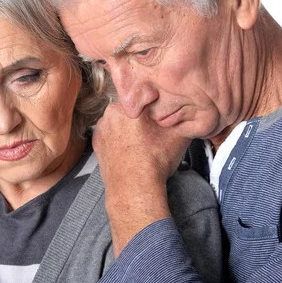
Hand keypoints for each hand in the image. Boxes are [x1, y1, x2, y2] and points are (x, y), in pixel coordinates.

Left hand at [93, 103, 190, 254]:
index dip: (156, 104)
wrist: (134, 188)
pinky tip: (130, 149)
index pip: (145, 94)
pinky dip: (118, 138)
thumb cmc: (155, 161)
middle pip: (131, 107)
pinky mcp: (96, 141)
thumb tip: (186, 109)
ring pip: (119, 119)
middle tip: (152, 131)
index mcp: (129, 104)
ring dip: (128, 126)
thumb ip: (180, 116)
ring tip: (141, 143)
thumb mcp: (178, 135)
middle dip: (141, 116)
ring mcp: (101, 126)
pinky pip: (110, 132)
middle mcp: (111, 111)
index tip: (160, 115)